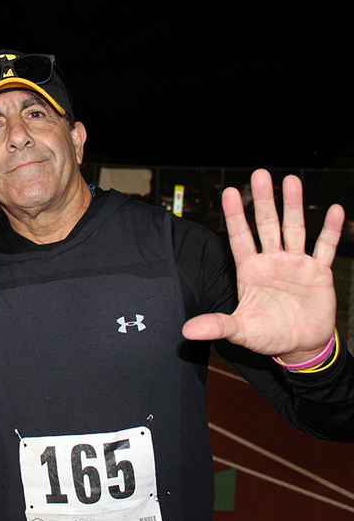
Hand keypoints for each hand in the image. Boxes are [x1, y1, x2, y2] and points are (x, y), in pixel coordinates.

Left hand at [182, 169, 344, 362]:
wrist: (300, 346)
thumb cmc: (267, 335)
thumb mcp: (240, 331)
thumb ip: (216, 326)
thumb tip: (187, 331)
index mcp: (249, 270)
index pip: (240, 237)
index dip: (235, 216)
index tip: (229, 192)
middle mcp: (271, 261)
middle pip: (266, 225)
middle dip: (263, 201)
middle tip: (259, 175)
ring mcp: (295, 264)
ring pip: (294, 229)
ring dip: (293, 206)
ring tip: (291, 181)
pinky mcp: (318, 272)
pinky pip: (325, 247)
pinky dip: (330, 230)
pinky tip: (333, 210)